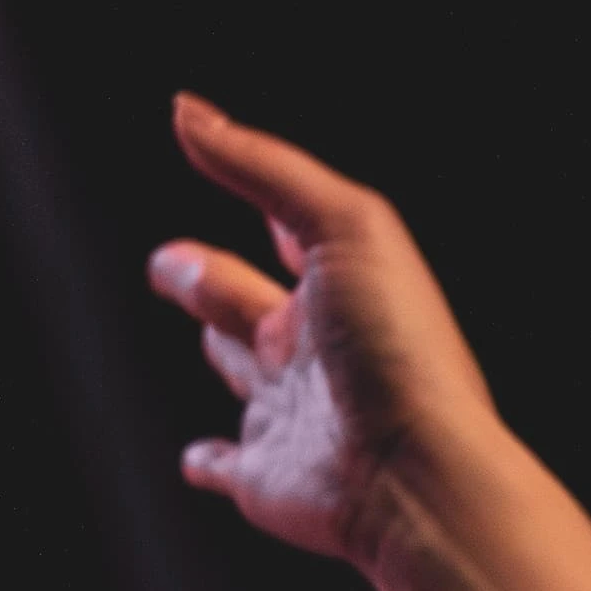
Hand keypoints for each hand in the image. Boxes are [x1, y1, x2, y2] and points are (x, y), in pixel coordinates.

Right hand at [144, 95, 505, 578]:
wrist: (418, 474)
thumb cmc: (398, 349)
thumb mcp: (343, 226)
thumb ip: (265, 167)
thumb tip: (189, 113)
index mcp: (338, 285)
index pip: (294, 230)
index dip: (265, 201)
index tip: (223, 168)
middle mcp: (315, 348)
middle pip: (243, 298)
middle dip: (205, 275)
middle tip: (171, 262)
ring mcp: (291, 415)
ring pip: (240, 372)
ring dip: (217, 349)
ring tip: (201, 329)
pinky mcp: (268, 477)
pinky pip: (231, 468)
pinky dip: (211, 462)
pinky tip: (200, 458)